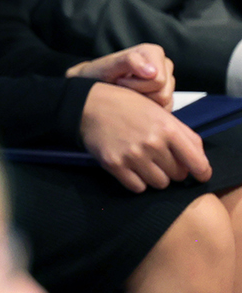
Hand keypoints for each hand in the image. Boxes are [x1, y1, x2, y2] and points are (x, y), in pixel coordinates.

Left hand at [68, 43, 174, 106]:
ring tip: (126, 93)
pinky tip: (134, 99)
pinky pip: (165, 109)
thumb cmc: (99, 74)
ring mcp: (167, 81)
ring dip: (142, 101)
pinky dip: (147, 108)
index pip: (158, 80)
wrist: (93, 85)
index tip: (119, 79)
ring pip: (165, 102)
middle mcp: (163, 65)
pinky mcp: (166, 96)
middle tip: (121, 87)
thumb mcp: (108, 66)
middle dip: (139, 94)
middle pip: (163, 93)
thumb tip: (152, 72)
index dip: (136, 84)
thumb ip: (129, 61)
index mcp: (153, 53)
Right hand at [80, 81, 209, 191]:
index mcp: (168, 128)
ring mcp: (133, 155)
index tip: (200, 175)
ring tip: (146, 163)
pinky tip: (132, 168)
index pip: (197, 163)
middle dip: (172, 170)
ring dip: (155, 177)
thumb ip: (184, 135)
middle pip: (177, 175)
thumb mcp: (160, 112)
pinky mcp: (115, 164)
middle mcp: (152, 143)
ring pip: (159, 183)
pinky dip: (138, 182)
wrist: (90, 105)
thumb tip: (199, 160)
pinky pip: (137, 187)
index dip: (202, 173)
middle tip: (161, 159)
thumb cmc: (127, 106)